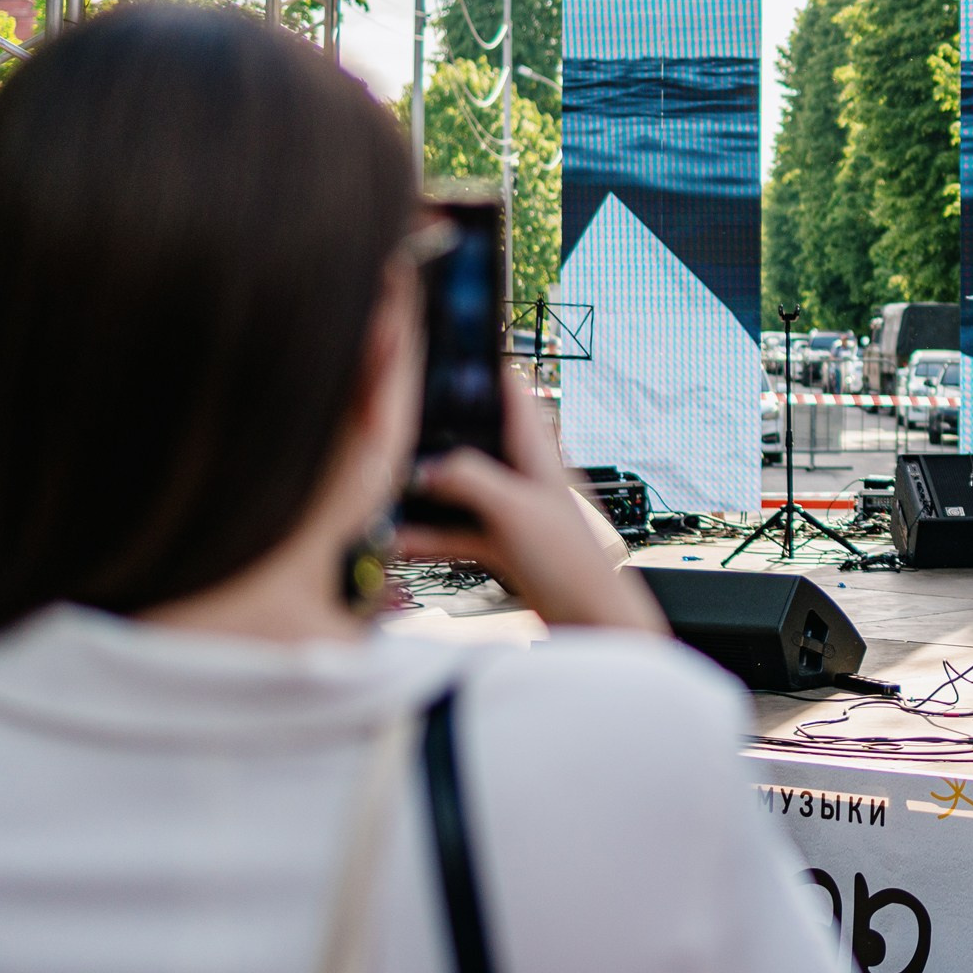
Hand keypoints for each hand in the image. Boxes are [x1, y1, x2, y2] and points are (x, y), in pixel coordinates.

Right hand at [392, 379, 665, 634]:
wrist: (595, 623)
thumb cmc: (573, 563)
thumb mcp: (515, 510)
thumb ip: (468, 479)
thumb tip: (423, 466)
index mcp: (538, 452)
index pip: (510, 391)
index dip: (480, 366)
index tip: (443, 349)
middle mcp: (525, 475)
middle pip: (473, 439)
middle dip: (432, 434)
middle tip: (386, 429)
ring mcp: (513, 510)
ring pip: (458, 489)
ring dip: (422, 492)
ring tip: (378, 492)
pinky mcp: (505, 546)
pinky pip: (457, 531)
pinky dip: (428, 534)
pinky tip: (395, 540)